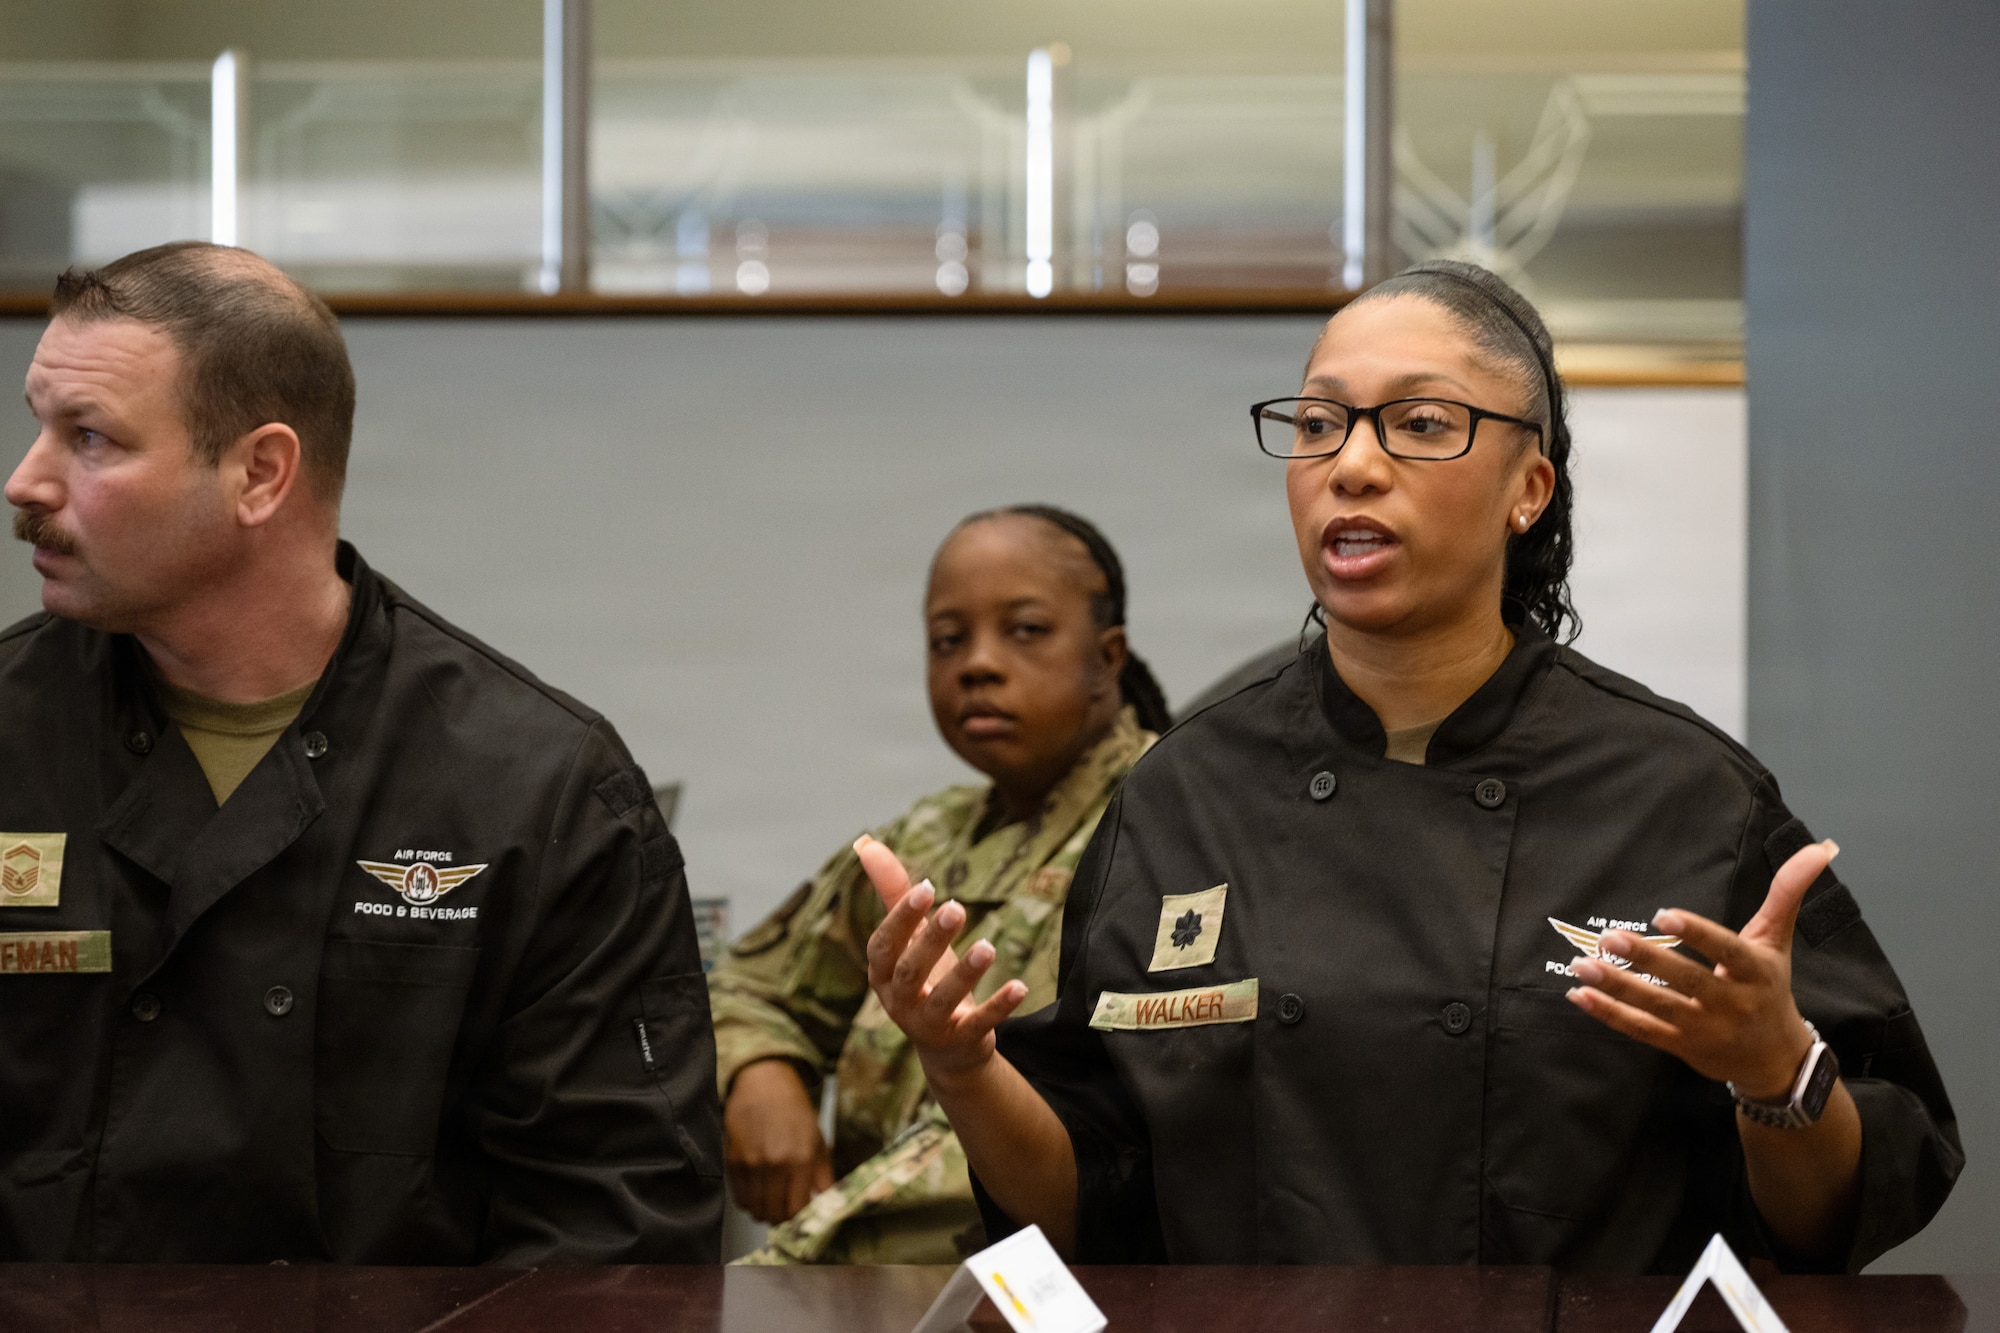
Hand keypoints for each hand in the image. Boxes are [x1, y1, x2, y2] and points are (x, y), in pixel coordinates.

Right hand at [723, 1058, 833, 1223]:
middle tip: (785, 1212)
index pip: (797, 1210)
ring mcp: (751, 1164)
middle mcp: (775, 1164)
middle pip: (774, 1214)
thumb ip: (824, 1178)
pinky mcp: (732, 1161)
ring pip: (755, 1209)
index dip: (799, 1220)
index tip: (800, 1218)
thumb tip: (828, 1206)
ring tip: (771, 1202)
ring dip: (763, 1212)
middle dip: (781, 1219)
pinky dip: (749, 1201)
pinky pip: (739, 1197)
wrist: (765, 1085)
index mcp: (801, 1160)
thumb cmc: (794, 1112)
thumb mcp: (819, 1142)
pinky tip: (758, 1191)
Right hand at [856, 834, 1027, 1087]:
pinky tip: (1020, 986)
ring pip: (942, 1000)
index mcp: (882, 974)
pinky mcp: (960, 1040)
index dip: (901, 918)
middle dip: (931, 940)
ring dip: (965, 973)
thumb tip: (867, 844)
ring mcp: (928, 1025)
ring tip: (988, 946)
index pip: (883, 946)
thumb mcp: (909, 937)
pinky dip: (998, 1007)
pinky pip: (979, 1025)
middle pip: (910, 971)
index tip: (927, 887)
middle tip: (958, 908)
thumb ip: (892, 892)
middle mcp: (899, 1002)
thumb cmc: (925, 978)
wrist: (947, 1046)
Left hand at [1568, 839, 1838, 1096]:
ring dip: (1618, 987)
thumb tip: (1820, 847)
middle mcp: (1731, 1003)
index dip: (1697, 933)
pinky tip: (1580, 994)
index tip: (1664, 914)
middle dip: (1647, 960)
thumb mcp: (1777, 941)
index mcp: (1755, 972)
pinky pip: (1642, 1031)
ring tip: (1582, 964)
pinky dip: (1610, 1014)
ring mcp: (1704, 1028)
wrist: (1776, 1061)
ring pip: (1658, 1008)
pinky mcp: (1681, 1046)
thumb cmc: (1771, 989)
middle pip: (1686, 980)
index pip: (1726, 951)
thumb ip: (1788, 893)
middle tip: (1609, 938)